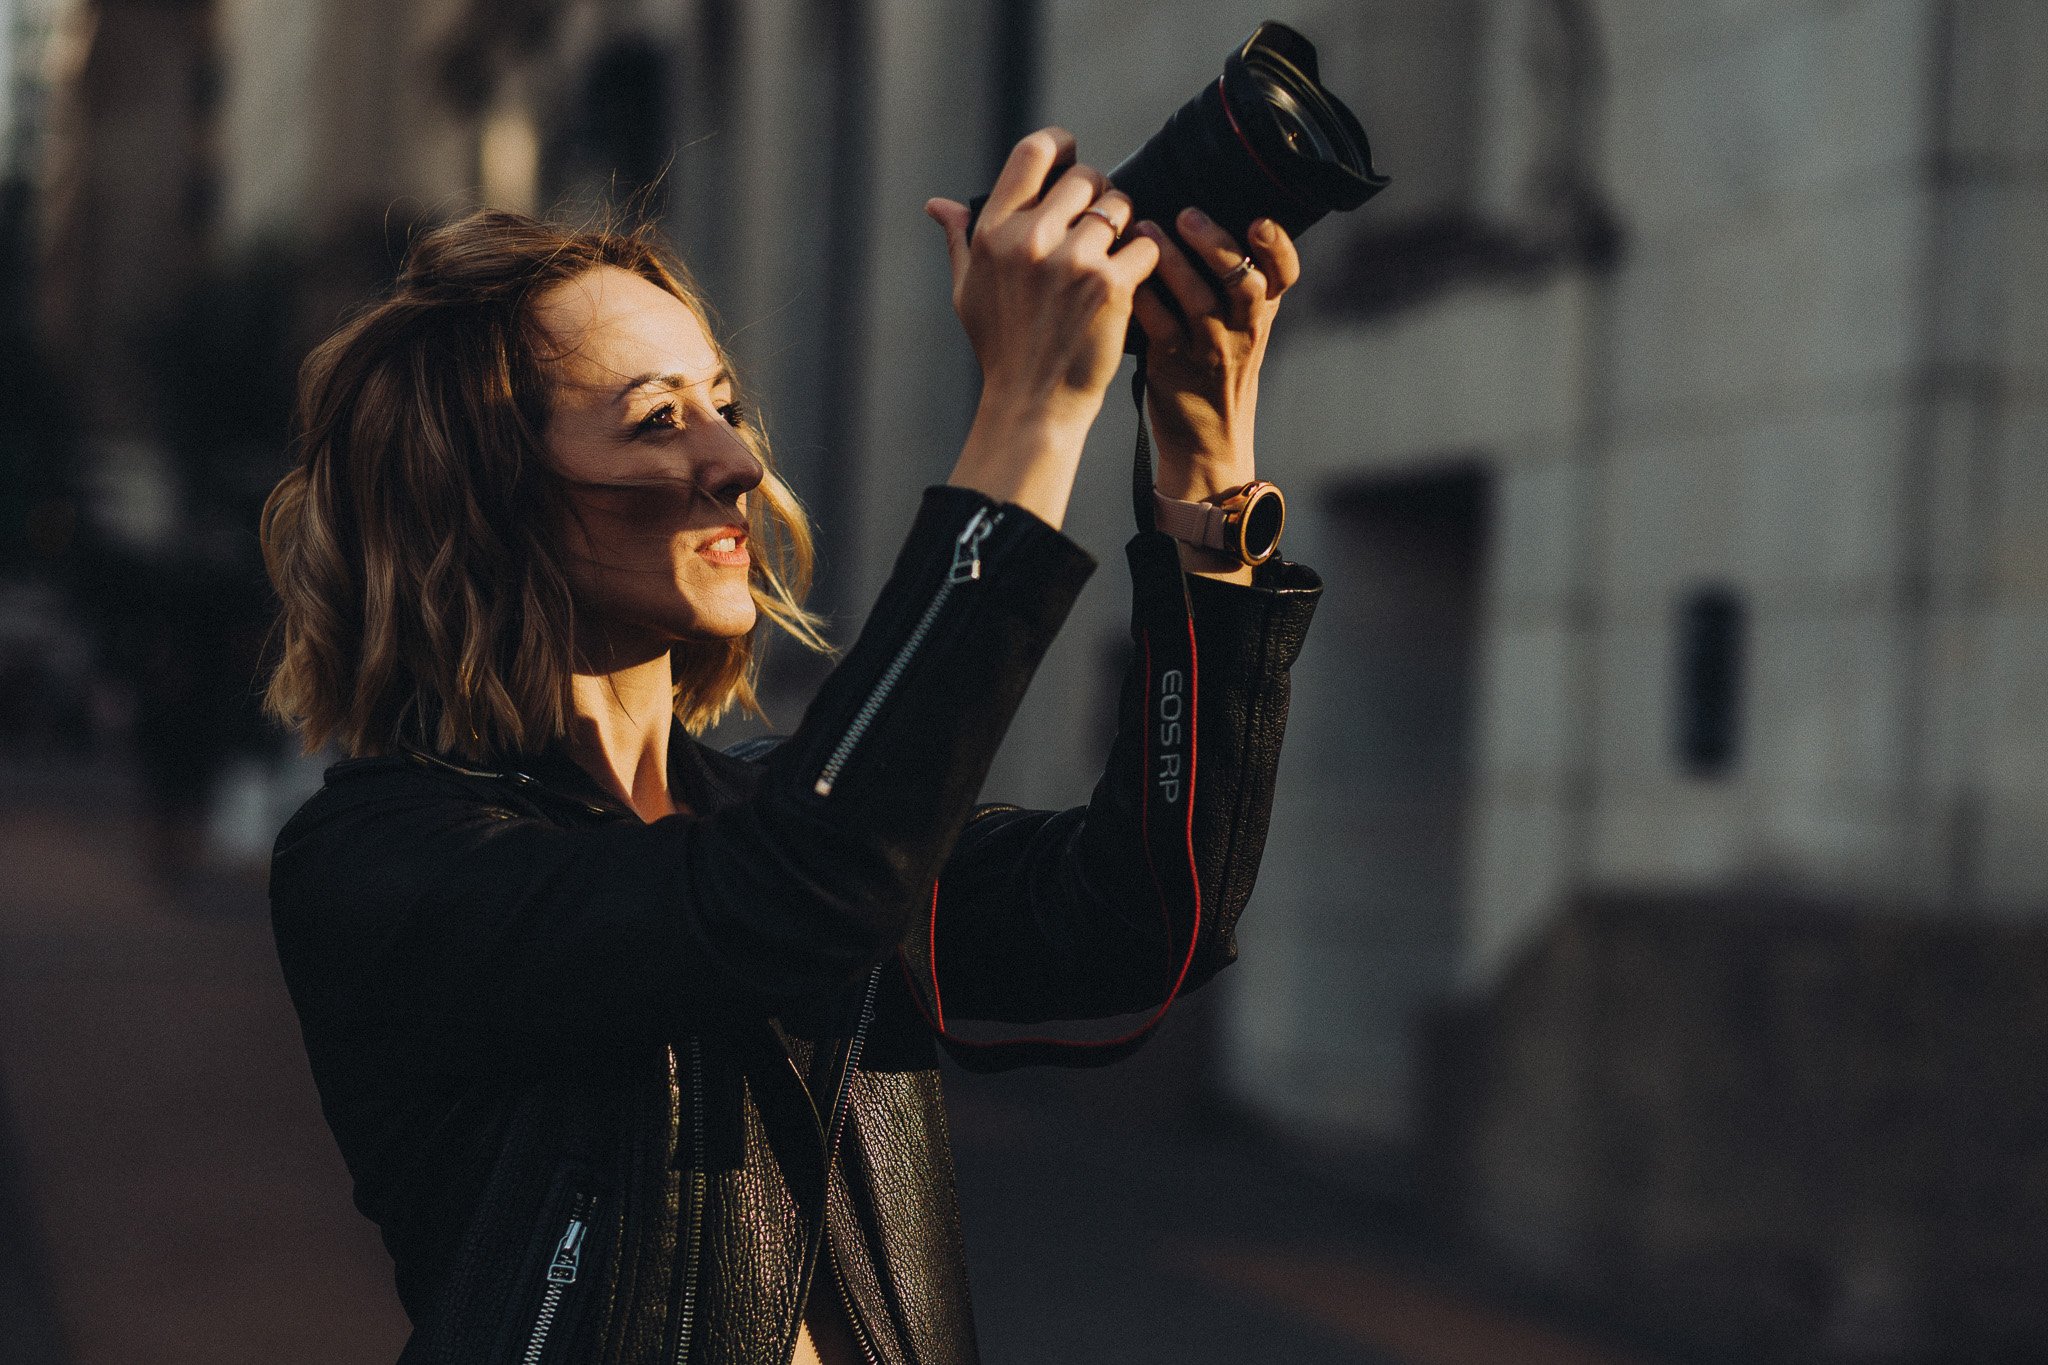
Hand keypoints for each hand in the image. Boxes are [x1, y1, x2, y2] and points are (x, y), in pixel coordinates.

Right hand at [925, 128, 1159, 527]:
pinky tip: (1134, 279)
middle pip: (1085, 177)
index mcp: (993, 233)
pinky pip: (1145, 244)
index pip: (1032, 153)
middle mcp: (1029, 240)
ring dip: (1124, 226)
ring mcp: (1072, 261)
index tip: (1071, 155)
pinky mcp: (1111, 285)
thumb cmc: (1000, 349)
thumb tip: (938, 204)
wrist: (1033, 404)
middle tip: (1099, 224)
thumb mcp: (968, 293)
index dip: (1060, 144)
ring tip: (1113, 255)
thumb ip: (960, 241)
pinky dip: (1146, 259)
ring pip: (1120, 207)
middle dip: (1098, 194)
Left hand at [1131, 209, 1301, 504]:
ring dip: (1170, 259)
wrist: (1207, 442)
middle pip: (1241, 280)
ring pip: (1197, 298)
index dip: (1278, 246)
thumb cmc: (1218, 374)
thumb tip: (1202, 219)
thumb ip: (1236, 285)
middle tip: (1187, 215)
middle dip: (1216, 243)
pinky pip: (1158, 323)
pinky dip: (1142, 294)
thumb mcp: (1242, 330)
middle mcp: (1244, 329)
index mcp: (1263, 314)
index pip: (1285, 273)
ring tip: (1145, 227)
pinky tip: (1125, 272)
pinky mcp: (1174, 365)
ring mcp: (1211, 349)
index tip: (1259, 221)